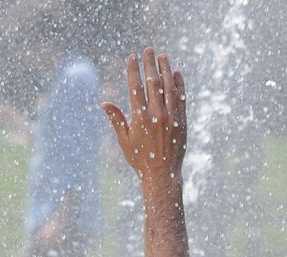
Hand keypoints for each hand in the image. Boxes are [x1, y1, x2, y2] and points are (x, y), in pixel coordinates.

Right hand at [103, 48, 185, 185]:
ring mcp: (171, 117)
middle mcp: (156, 115)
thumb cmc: (140, 160)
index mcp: (140, 118)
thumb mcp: (125, 141)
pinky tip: (177, 73)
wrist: (162, 176)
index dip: (133, 70)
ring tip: (163, 57)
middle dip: (150, 64)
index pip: (135, 87)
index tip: (132, 58)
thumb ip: (117, 119)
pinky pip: (181, 98)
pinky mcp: (182, 122)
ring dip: (166, 69)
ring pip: (169, 87)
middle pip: (153, 82)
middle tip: (148, 50)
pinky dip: (179, 85)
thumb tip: (104, 103)